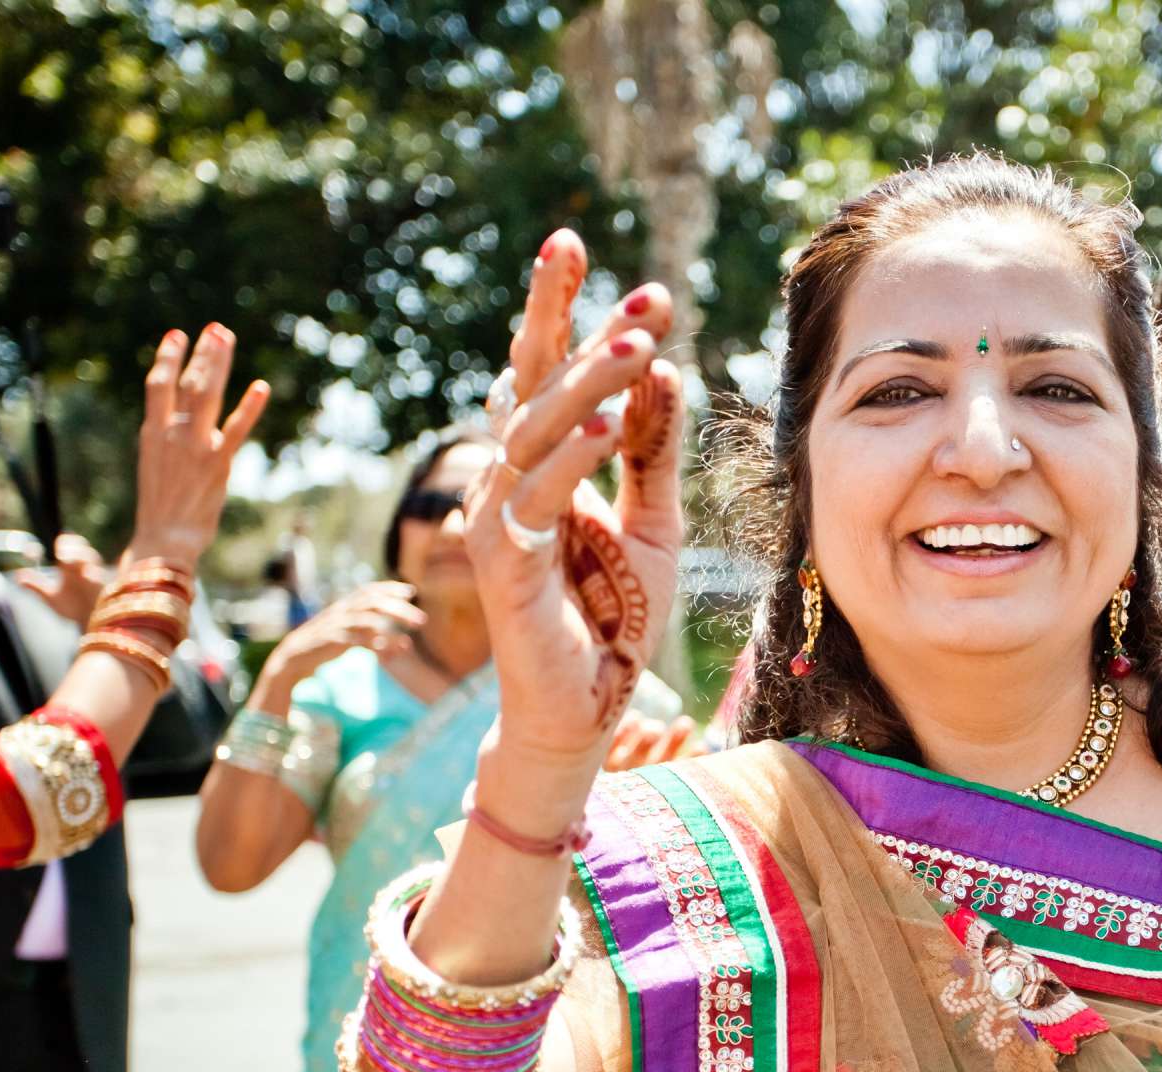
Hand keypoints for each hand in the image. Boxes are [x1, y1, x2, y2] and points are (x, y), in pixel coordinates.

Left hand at [16, 532, 110, 624]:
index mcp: (70, 565)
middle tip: (56, 552)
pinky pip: (101, 577)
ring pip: (90, 557)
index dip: (56, 543)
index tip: (35, 551)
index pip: (65, 545)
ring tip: (63, 560)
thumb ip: (36, 587)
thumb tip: (19, 577)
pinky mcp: (105, 587)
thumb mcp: (50, 597)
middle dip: (69, 545)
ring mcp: (95, 575)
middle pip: (79, 545)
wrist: (90, 624)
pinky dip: (93, 574)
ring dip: (78, 556)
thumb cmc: (73, 608)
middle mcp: (83, 566)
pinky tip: (84, 574)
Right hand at [124, 324, 269, 572]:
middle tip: (216, 329)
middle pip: (188, 383)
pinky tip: (262, 387)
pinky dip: (250, 407)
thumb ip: (167, 441)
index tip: (177, 335)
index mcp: (153, 433)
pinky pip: (237, 429)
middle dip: (202, 353)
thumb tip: (178, 423)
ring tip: (227, 338)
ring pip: (207, 395)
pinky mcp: (218, 463)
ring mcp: (195, 446)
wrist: (163, 540)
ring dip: (218, 364)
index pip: (159, 385)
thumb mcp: (155, 466)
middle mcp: (172, 434)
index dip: (168, 358)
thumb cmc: (160, 509)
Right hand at [257, 581, 425, 690]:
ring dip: (390, 627)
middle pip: (374, 602)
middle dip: (399, 609)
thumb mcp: (351, 636)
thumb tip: (406, 645)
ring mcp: (335, 625)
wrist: (292, 658)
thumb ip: (375, 636)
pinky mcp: (330, 642)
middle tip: (422, 620)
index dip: (390, 588)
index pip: (369, 590)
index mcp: (344, 606)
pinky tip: (387, 654)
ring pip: (367, 619)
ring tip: (409, 641)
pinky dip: (372, 645)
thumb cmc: (325, 646)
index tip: (411, 590)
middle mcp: (341, 612)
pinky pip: (355, 641)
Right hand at [465, 228, 683, 794]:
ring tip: (637, 344)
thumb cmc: (615, 615)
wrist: (587, 705)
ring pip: (535, 428)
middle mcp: (509, 477)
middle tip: (619, 276)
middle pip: (528, 378)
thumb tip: (663, 368)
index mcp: (543, 462)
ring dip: (587, 383)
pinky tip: (611, 425)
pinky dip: (574, 457)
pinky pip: (537, 496)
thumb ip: (653, 452)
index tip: (641, 284)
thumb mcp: (654, 523)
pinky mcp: (502, 562)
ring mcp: (498, 516)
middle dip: (564, 317)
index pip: (553, 373)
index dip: (583, 320)